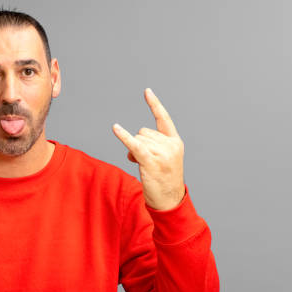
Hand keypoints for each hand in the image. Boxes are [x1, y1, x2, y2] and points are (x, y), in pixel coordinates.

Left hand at [112, 88, 184, 210]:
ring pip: (137, 139)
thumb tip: (132, 143)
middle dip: (138, 143)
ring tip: (143, 166)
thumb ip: (151, 145)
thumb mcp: (163, 159)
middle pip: (143, 132)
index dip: (155, 104)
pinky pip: (134, 145)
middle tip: (145, 161)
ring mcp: (162, 153)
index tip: (146, 91)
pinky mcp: (151, 161)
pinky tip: (115, 128)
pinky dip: (124, 137)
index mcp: (175, 142)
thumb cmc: (163, 180)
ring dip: (133, 151)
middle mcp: (170, 145)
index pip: (163, 118)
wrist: (169, 200)